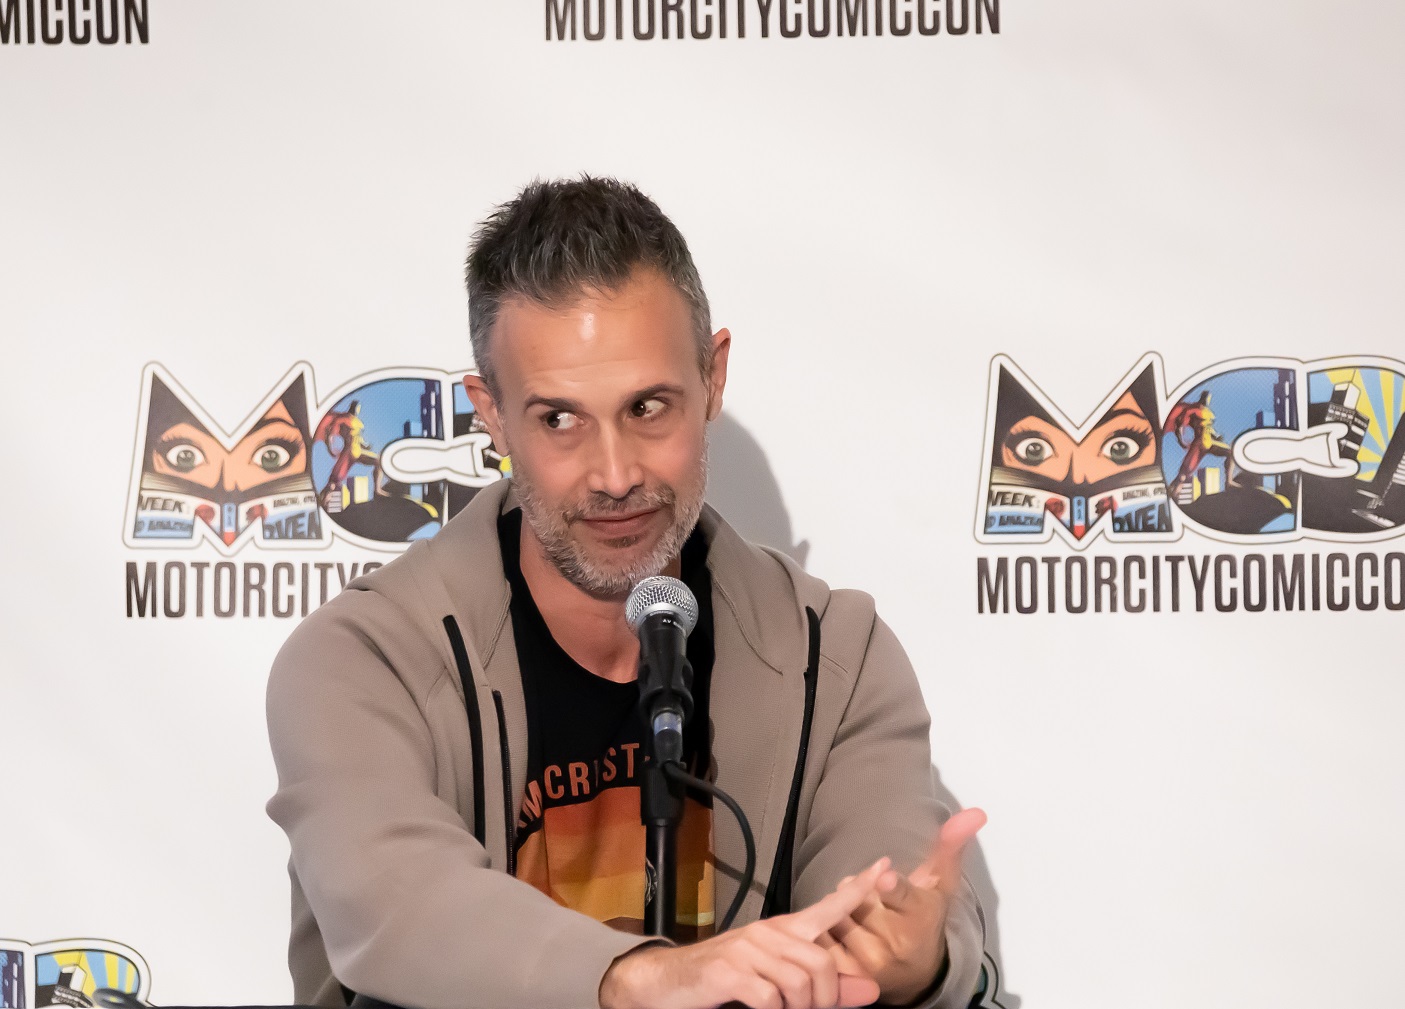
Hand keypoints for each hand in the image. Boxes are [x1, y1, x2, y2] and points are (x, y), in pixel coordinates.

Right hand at [598, 858, 890, 1008]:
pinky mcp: (727, 971)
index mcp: (782, 932)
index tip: (884, 870)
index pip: (826, 908)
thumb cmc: (723, 982)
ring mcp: (746, 951)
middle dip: (826, 998)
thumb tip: (870, 991)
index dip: (857, 892)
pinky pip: (770, 997)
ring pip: (800, 981)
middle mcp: (766, 934)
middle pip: (821, 962)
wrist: (664, 983)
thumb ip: (824, 987)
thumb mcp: (777, 984)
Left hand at [821, 808, 985, 1005]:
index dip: (893, 888)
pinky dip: (824, 927)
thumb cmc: (924, 919)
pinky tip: (836, 929)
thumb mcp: (940, 884)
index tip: (885, 876)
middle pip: (858, 897)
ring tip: (857, 916)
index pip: (905, 897)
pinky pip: (824, 938)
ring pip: (837, 915)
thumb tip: (975, 813)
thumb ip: (950, 846)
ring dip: (839, 908)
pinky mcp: (848, 974)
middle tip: (870, 896)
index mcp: (920, 916)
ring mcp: (871, 962)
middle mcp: (897, 942)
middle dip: (857, 890)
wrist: (915, 973)